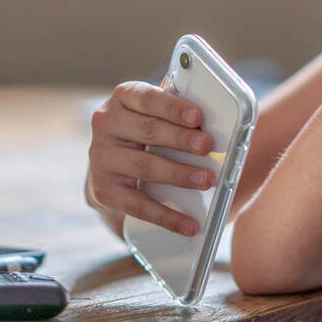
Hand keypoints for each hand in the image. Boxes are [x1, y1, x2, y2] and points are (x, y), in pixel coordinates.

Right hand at [87, 81, 215, 235]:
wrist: (112, 162)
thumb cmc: (146, 129)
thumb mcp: (157, 111)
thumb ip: (178, 111)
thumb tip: (220, 120)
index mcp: (124, 97)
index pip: (148, 98)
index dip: (173, 108)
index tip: (197, 117)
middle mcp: (107, 123)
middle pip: (148, 131)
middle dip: (181, 140)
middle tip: (208, 147)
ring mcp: (101, 157)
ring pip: (144, 166)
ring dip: (178, 174)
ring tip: (206, 180)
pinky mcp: (104, 189)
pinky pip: (137, 204)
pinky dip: (166, 216)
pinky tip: (189, 224)